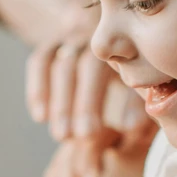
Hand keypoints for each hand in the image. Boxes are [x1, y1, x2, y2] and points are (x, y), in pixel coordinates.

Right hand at [26, 37, 151, 141]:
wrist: (103, 44)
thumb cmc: (131, 79)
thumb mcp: (139, 89)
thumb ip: (137, 106)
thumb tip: (131, 128)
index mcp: (126, 48)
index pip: (119, 73)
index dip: (107, 102)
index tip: (101, 134)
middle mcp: (100, 39)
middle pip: (87, 66)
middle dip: (83, 103)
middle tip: (81, 138)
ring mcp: (74, 38)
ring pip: (62, 65)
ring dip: (60, 102)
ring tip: (62, 137)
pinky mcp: (52, 43)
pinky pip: (40, 61)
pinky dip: (38, 88)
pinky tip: (40, 117)